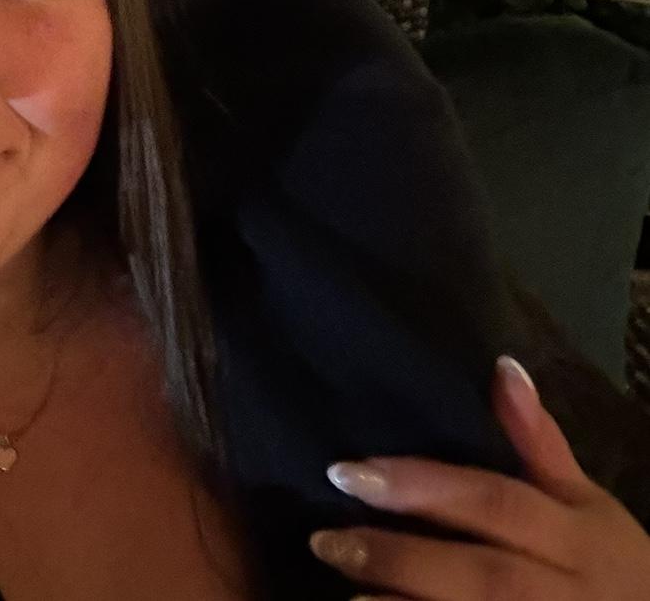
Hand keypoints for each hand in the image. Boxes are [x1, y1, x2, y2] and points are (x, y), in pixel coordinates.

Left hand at [309, 355, 649, 598]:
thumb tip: (503, 365)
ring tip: (344, 596)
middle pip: (482, 576)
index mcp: (576, 538)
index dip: (422, 487)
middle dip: (402, 558)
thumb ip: (540, 443)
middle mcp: (567, 593)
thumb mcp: (590, 504)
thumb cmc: (619, 568)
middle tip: (324, 540)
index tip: (347, 473)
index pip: (495, 504)